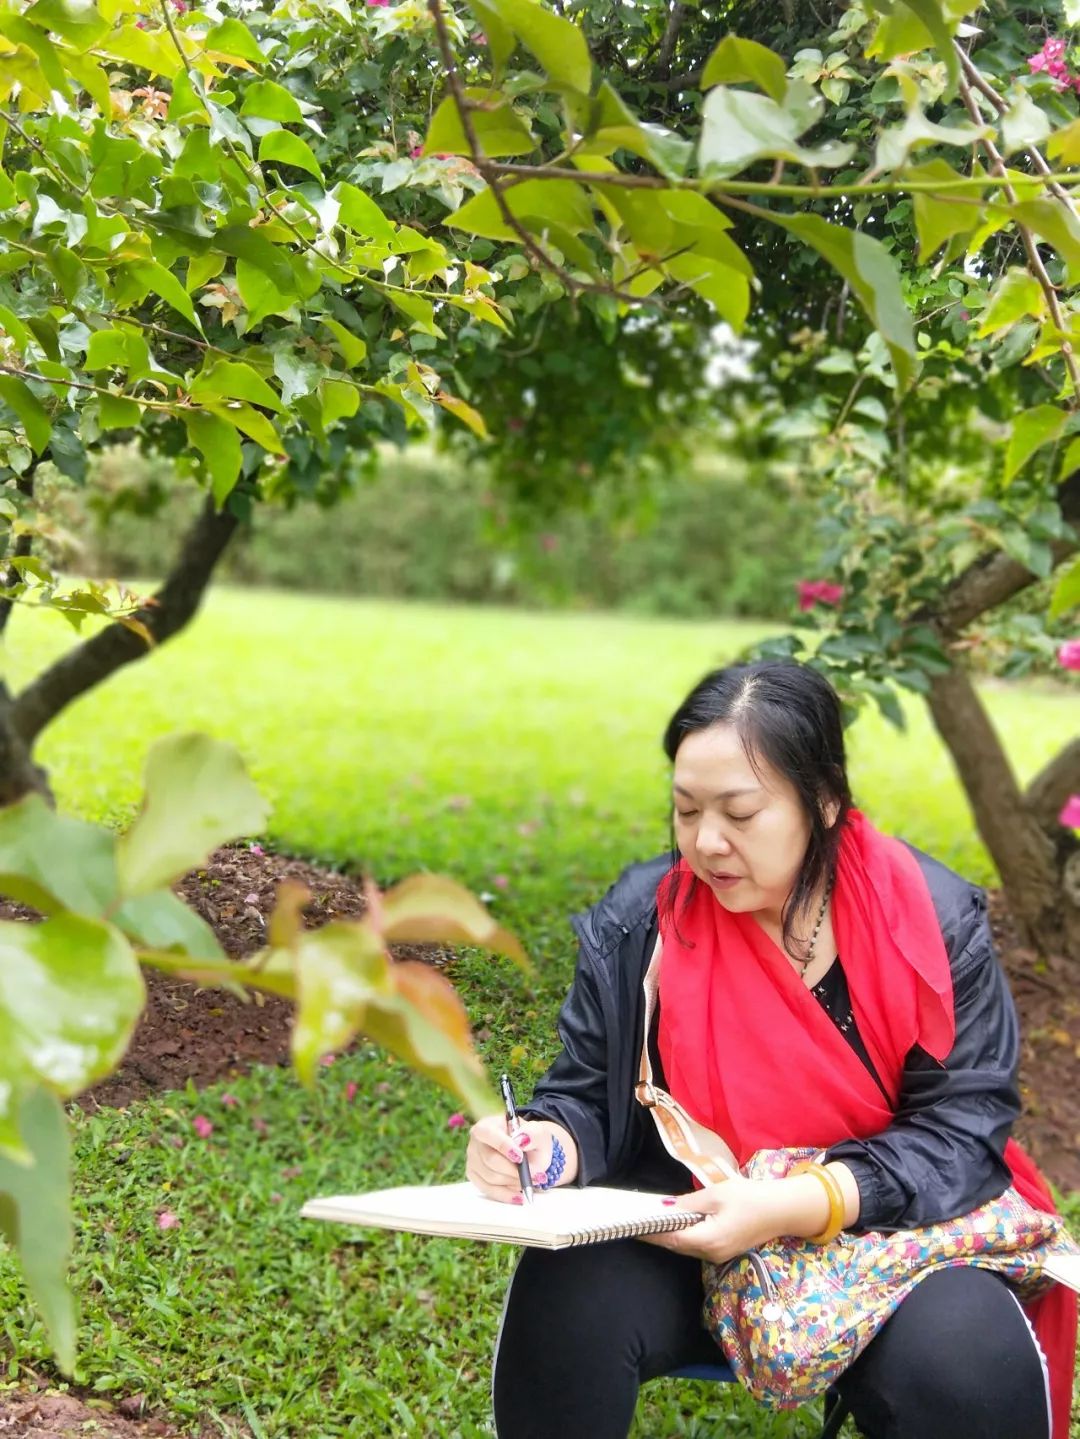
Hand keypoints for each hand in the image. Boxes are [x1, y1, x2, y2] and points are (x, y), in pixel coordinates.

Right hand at [465, 1115, 575, 1201]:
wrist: (529, 1153)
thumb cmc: (531, 1140)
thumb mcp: (538, 1132)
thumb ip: (533, 1133)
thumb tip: (521, 1140)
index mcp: (487, 1124)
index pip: (487, 1133)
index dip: (502, 1145)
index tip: (520, 1157)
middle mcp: (475, 1142)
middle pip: (490, 1160)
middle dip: (514, 1170)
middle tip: (535, 1175)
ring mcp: (473, 1160)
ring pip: (491, 1177)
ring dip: (513, 1182)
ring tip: (530, 1181)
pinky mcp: (475, 1177)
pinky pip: (488, 1190)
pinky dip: (505, 1194)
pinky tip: (518, 1196)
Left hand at [640, 1176, 790, 1263]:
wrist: (782, 1210)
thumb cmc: (750, 1198)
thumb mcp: (716, 1194)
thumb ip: (689, 1203)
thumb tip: (665, 1207)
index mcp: (708, 1241)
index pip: (670, 1239)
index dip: (649, 1233)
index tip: (631, 1226)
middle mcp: (711, 1254)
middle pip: (676, 1245)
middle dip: (656, 1234)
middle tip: (636, 1219)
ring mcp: (718, 1255)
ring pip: (686, 1247)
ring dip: (669, 1235)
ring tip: (650, 1219)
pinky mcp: (724, 1250)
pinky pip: (697, 1245)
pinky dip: (683, 1235)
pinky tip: (675, 1222)